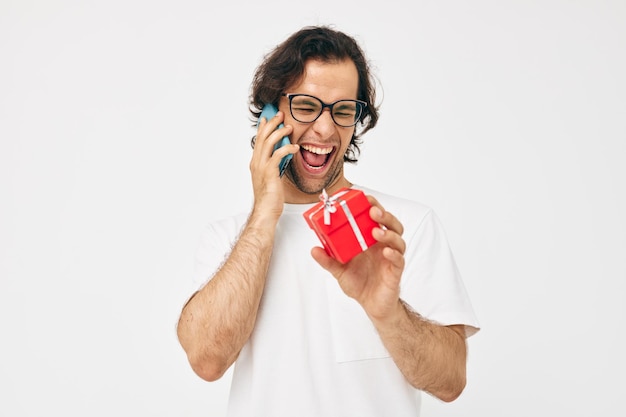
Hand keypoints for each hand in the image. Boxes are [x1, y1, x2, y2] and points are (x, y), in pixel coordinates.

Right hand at [249, 111, 297, 220]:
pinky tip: (295, 147)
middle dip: (272, 123)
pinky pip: (278, 155)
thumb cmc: (270, 197)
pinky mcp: (270, 172)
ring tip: (289, 127)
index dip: (262, 127)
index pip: (258, 140)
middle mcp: (256, 162)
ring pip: (268, 142)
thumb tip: (281, 156)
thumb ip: (274, 165)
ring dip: (279, 132)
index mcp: (255, 163)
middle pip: (262, 137)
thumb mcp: (271, 177)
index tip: (267, 117)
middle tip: (280, 114)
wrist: (266, 211)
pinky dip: (287, 148)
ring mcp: (262, 167)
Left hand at [311, 196, 406, 319]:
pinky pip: (399, 259)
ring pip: (398, 238)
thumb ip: (328, 260)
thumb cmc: (359, 284)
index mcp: (370, 240)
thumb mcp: (339, 271)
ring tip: (376, 232)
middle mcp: (383, 245)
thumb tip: (314, 249)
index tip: (364, 198)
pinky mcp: (396, 271)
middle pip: (391, 223)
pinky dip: (394, 253)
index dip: (372, 206)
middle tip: (372, 211)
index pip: (375, 217)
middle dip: (384, 214)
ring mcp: (391, 257)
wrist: (372, 305)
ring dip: (388, 232)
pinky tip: (386, 252)